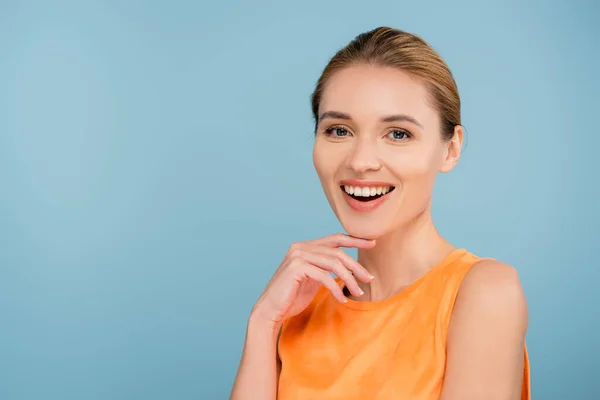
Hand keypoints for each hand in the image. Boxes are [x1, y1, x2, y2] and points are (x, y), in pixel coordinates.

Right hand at [251, 233, 375, 328]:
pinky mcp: (296, 268)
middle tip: (370, 278)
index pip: (335, 238)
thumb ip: (326, 268)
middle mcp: (300, 247)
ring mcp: (297, 256)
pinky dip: (336, 288)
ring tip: (359, 292)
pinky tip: (342, 299)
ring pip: (333, 263)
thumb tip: (348, 266)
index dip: (355, 240)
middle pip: (337, 252)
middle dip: (356, 265)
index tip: (372, 243)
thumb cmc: (292, 297)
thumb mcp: (314, 278)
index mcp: (305, 246)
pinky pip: (325, 276)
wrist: (271, 310)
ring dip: (350, 279)